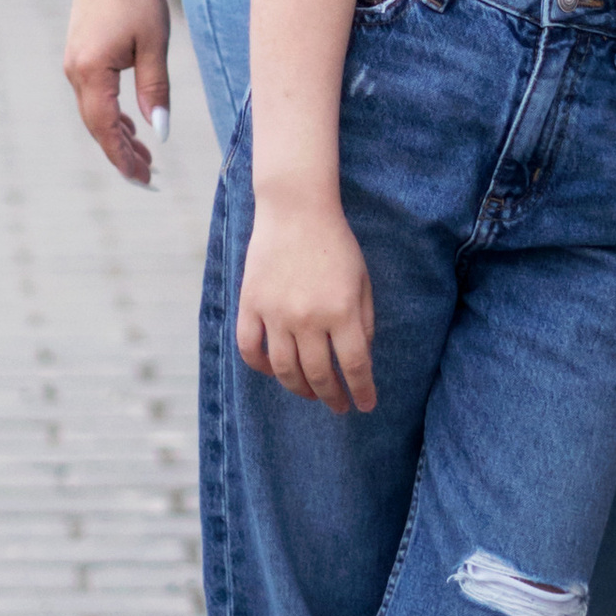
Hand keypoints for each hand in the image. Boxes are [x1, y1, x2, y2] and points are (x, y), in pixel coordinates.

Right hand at [63, 0, 170, 186]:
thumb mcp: (154, 43)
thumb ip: (155, 89)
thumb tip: (160, 132)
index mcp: (91, 70)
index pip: (106, 128)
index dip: (123, 158)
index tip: (144, 181)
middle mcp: (75, 69)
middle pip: (97, 125)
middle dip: (122, 152)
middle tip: (149, 177)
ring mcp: (74, 61)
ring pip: (95, 111)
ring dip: (118, 134)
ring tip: (145, 157)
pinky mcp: (80, 52)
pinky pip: (94, 94)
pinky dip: (111, 113)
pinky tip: (131, 124)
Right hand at [237, 205, 376, 414]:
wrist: (296, 209)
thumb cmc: (335, 244)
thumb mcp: (362, 281)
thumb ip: (364, 322)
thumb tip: (360, 361)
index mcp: (342, 311)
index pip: (355, 366)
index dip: (362, 391)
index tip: (366, 405)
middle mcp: (308, 317)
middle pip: (319, 375)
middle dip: (332, 397)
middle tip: (338, 406)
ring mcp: (275, 313)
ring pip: (284, 370)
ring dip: (299, 388)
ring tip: (310, 392)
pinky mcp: (251, 304)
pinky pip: (250, 348)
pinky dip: (260, 366)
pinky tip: (274, 370)